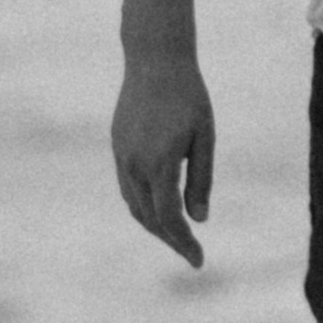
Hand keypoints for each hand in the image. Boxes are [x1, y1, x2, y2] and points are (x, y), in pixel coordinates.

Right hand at [113, 53, 214, 264]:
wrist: (155, 61)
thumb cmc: (189, 97)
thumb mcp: (204, 137)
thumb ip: (201, 180)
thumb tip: (199, 219)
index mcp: (160, 163)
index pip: (170, 218)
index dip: (184, 243)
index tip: (199, 261)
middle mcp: (134, 165)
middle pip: (149, 218)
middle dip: (170, 240)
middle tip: (192, 253)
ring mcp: (122, 157)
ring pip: (134, 205)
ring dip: (154, 226)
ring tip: (177, 237)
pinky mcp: (117, 148)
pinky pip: (127, 188)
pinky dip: (142, 206)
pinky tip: (158, 210)